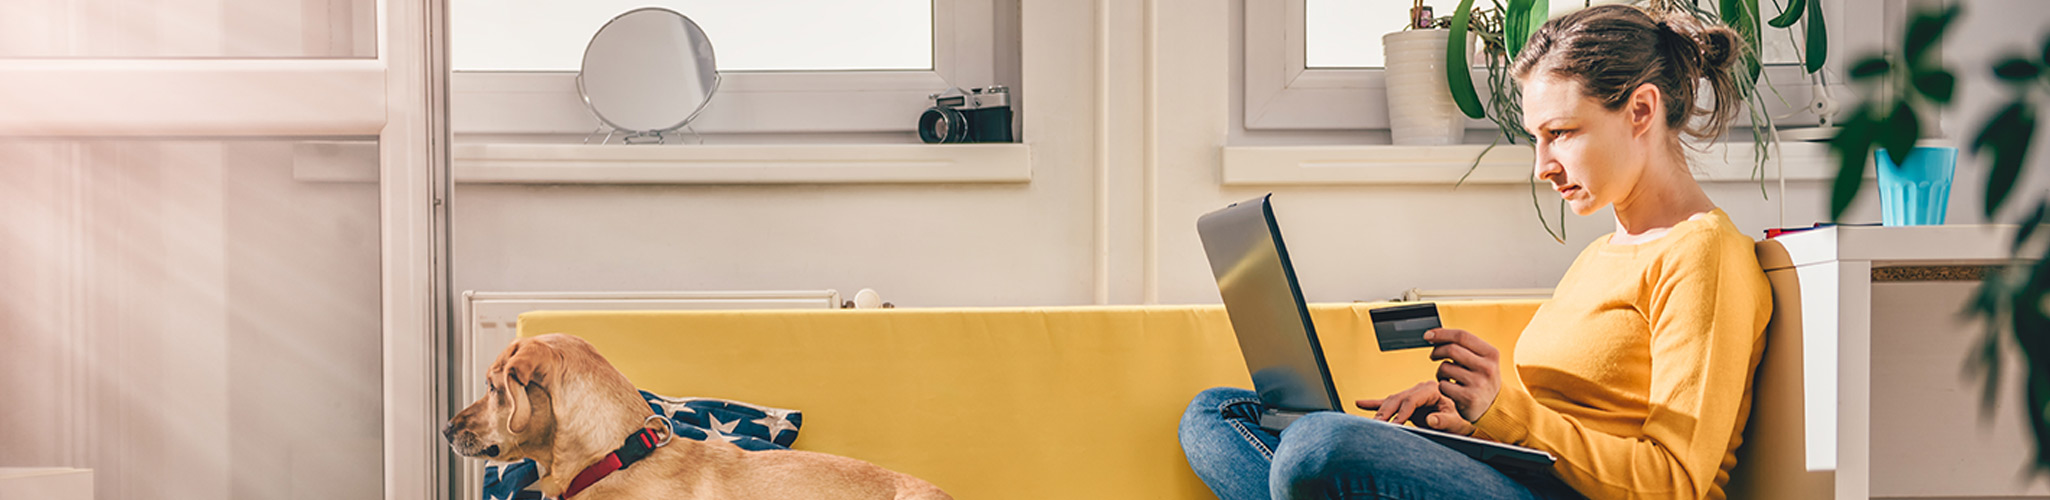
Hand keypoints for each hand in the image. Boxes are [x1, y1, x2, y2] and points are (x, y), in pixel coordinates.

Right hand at [1354, 381, 1474, 434]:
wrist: (1462, 420)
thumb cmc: (1461, 420)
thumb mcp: (1457, 423)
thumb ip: (1444, 421)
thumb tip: (1431, 420)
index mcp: (1433, 390)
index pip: (1412, 399)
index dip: (1402, 412)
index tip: (1395, 424)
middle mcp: (1420, 389)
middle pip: (1398, 398)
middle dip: (1386, 412)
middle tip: (1377, 424)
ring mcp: (1412, 395)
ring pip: (1391, 401)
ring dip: (1379, 411)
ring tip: (1370, 422)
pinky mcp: (1406, 403)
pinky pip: (1388, 402)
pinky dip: (1374, 404)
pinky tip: (1360, 403)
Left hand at [1426, 328, 1501, 422]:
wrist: (1493, 406)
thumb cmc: (1480, 378)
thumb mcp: (1481, 360)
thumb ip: (1464, 347)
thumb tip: (1434, 335)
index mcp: (1491, 353)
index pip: (1462, 336)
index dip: (1442, 333)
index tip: (1428, 335)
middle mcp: (1487, 367)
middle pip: (1451, 349)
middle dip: (1437, 351)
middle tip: (1433, 356)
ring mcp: (1479, 383)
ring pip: (1445, 367)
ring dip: (1440, 371)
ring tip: (1446, 376)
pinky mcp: (1469, 398)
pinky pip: (1443, 385)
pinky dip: (1442, 385)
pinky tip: (1450, 389)